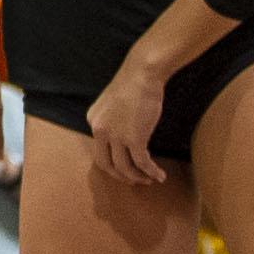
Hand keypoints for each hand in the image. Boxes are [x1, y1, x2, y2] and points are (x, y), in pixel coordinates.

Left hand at [84, 61, 172, 186]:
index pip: (99, 150)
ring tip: (150, 180)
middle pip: (106, 164)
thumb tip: (125, 137)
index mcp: (93, 120)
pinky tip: (160, 176)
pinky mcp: (133, 138)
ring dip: (138, 177)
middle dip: (121, 176)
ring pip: (124, 168)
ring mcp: (115, 135)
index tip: (126, 167)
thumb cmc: (134, 84)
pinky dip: (151, 172)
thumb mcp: (114, 103)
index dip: (112, 162)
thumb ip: (114, 121)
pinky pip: (142, 163)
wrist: (143, 72)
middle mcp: (99, 130)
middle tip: (134, 180)